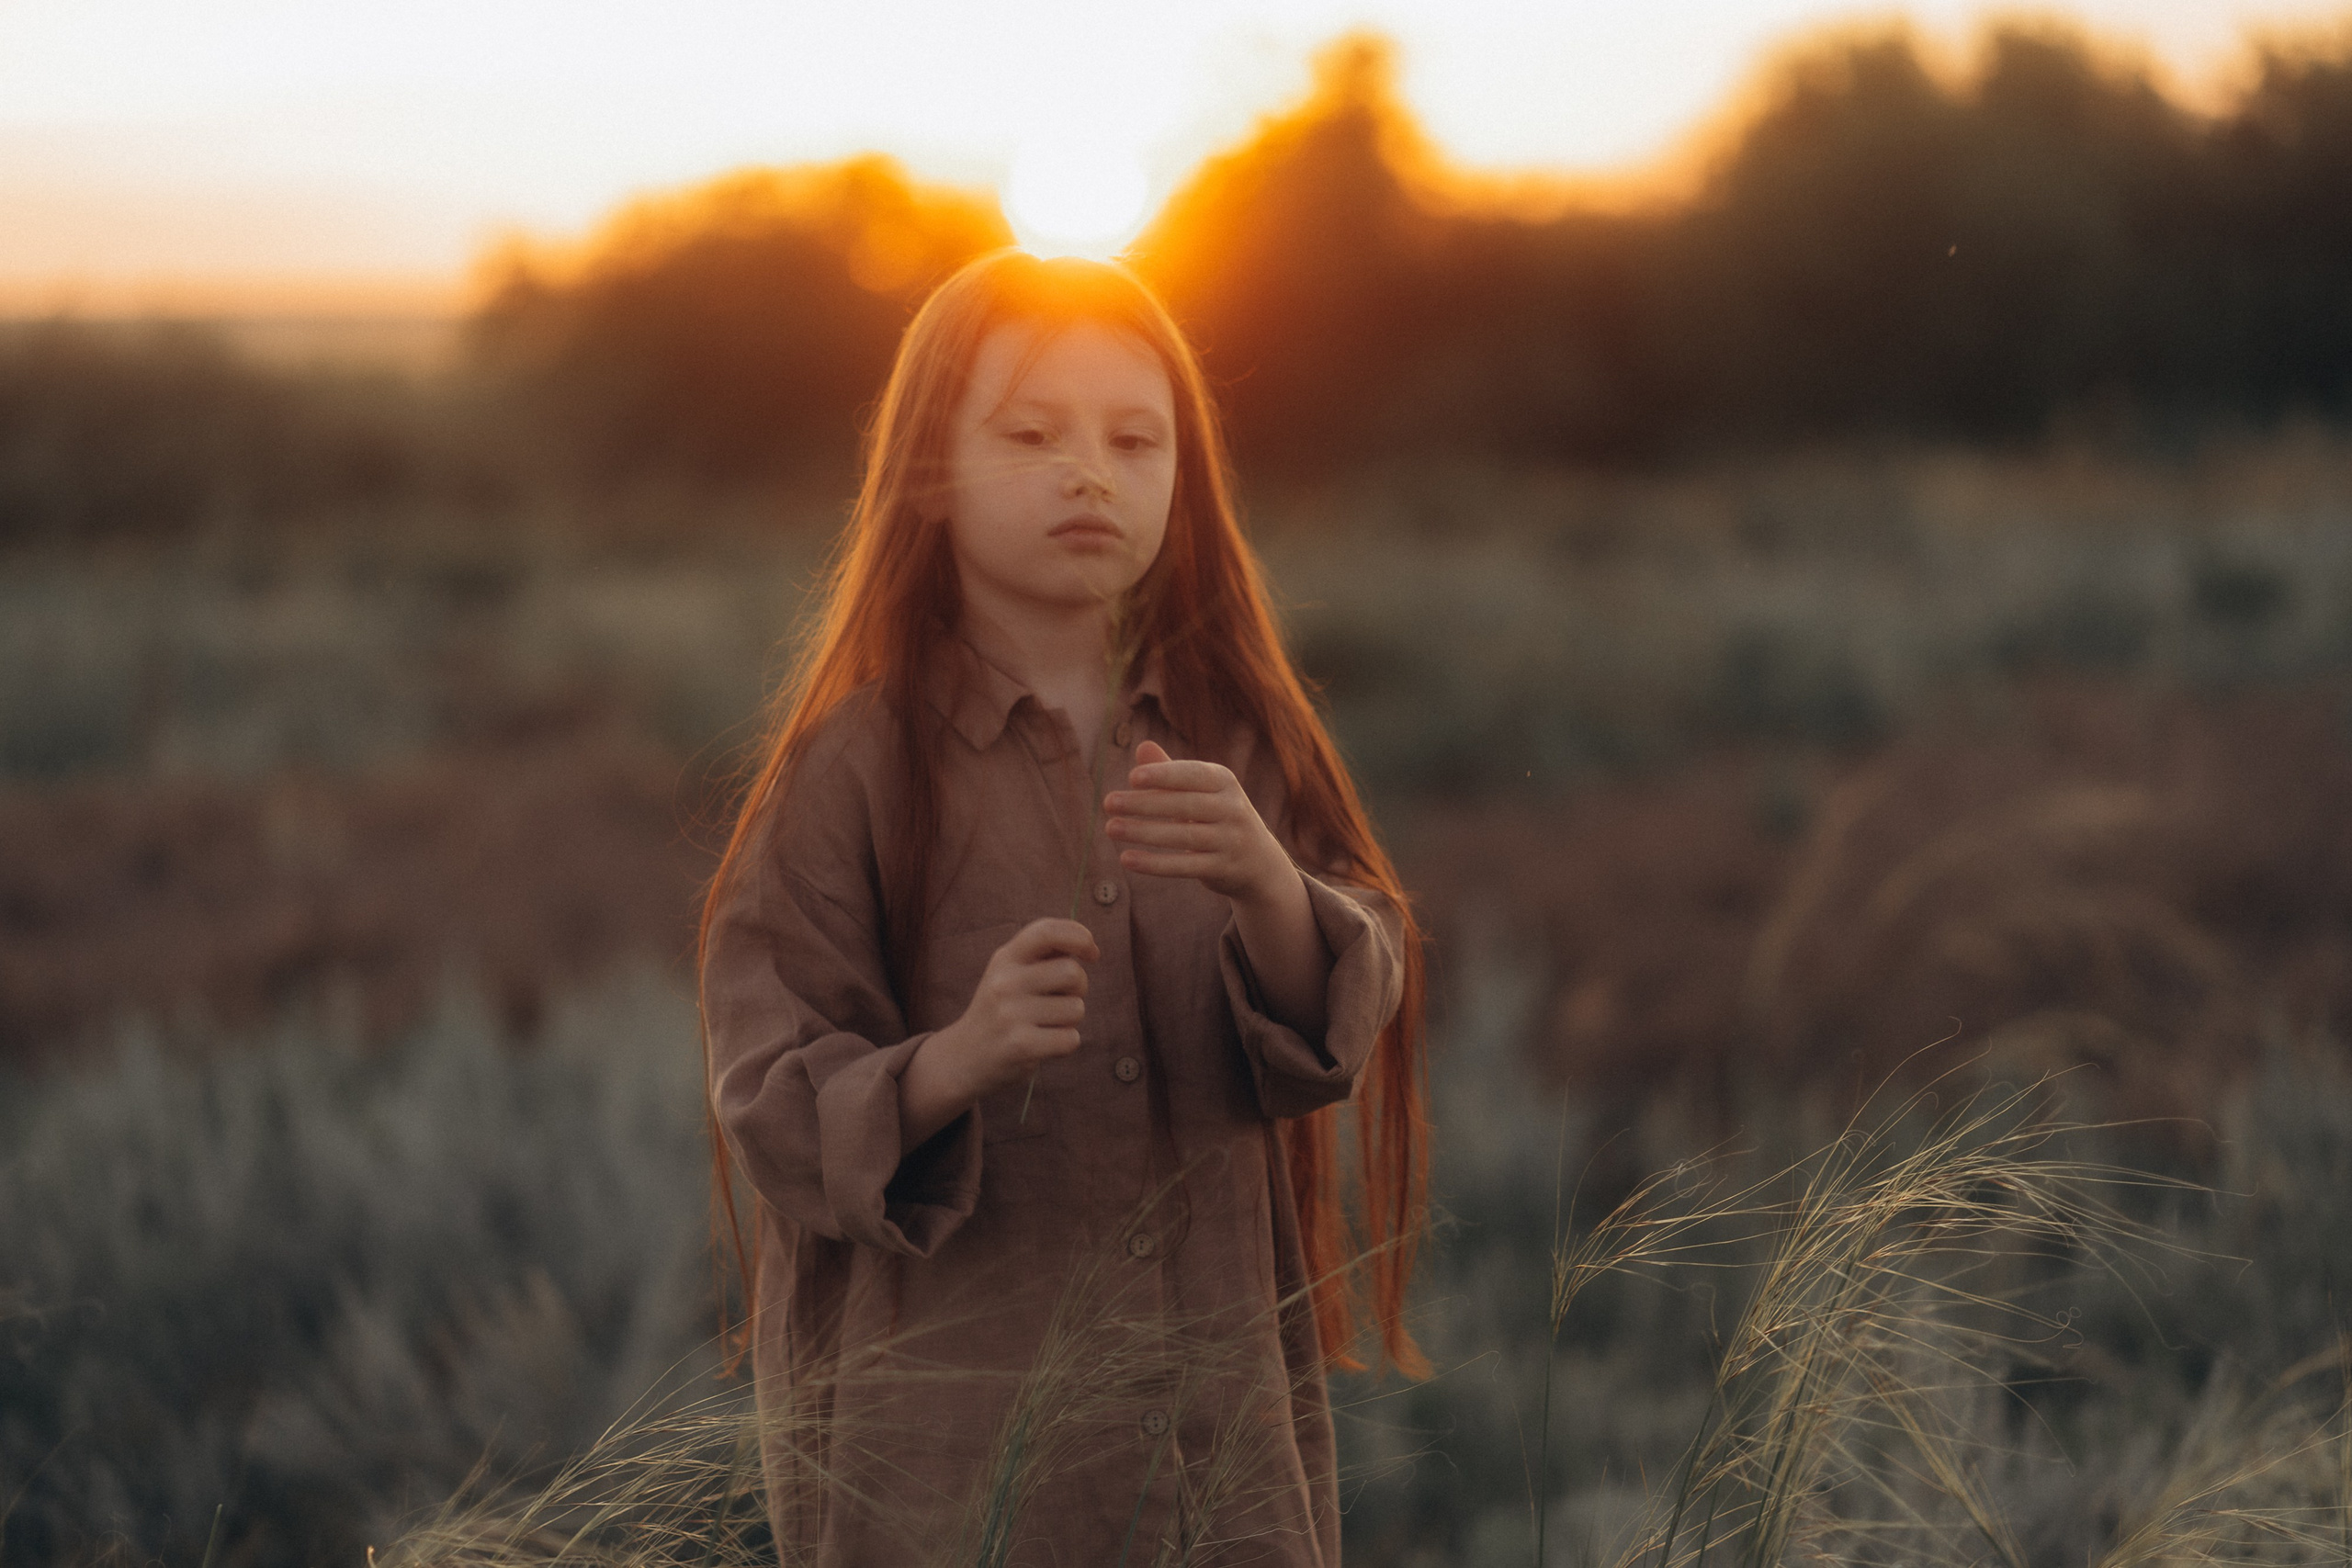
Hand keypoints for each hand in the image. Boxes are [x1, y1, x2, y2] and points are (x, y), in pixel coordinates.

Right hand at [932, 918, 1097, 1099]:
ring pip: (1076, 1009)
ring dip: (1070, 1020)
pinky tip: (1043, 1045)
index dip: (1079, 936)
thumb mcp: (1011, 974)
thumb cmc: (1001, 1011)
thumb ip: (1044, 956)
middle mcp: (1005, 982)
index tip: (1092, 953)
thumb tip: (1089, 946)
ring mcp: (1011, 1014)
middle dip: (1079, 988)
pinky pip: (1071, 1039)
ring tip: (1044, 1025)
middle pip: (1072, 972)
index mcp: (1005, 958)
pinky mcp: (1021, 1046)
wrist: (963, 1058)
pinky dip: (1065, 1043)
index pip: (1046, 931)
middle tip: (1061, 1000)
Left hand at [1104, 740, 1294, 907]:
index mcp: (1225, 782)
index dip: (1164, 775)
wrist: (1259, 862)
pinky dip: (1154, 864)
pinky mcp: (1223, 869)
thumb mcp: (1201, 792)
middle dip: (1144, 803)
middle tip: (1108, 803)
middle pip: (1184, 805)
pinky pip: (1185, 866)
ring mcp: (1230, 840)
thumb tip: (1142, 747)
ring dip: (1143, 832)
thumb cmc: (1217, 817)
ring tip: (1111, 828)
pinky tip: (1126, 859)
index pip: (1193, 774)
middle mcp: (1232, 809)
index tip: (1132, 777)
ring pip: (1183, 837)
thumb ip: (1171, 773)